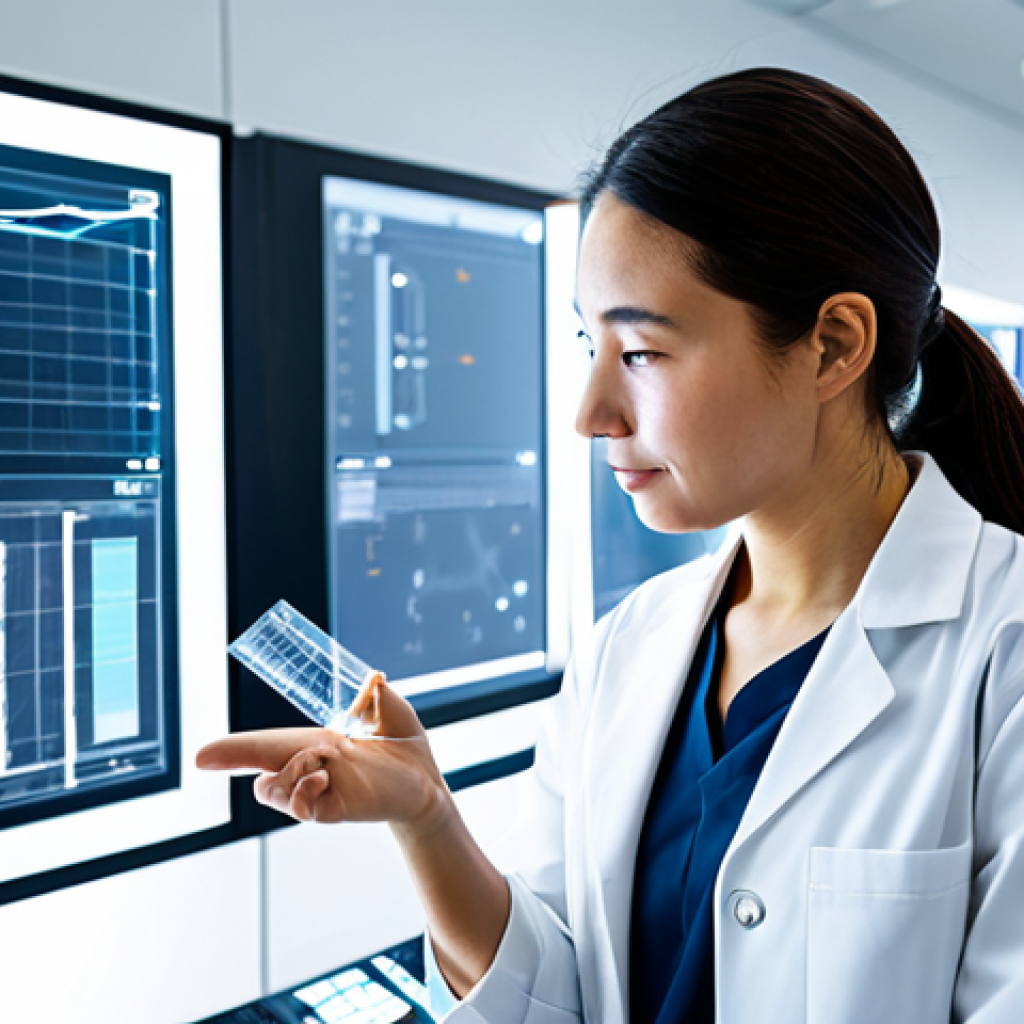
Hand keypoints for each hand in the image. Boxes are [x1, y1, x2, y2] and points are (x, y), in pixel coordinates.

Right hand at [195, 675, 449, 829]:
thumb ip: (378, 693)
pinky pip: (298, 807)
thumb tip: (372, 677)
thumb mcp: (392, 710)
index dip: (232, 751)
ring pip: (270, 787)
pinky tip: (326, 777)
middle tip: (257, 749)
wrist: (429, 783)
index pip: (265, 745)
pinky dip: (303, 790)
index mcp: (317, 741)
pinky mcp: (332, 810)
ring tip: (325, 760)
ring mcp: (318, 791)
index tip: (200, 756)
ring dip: (291, 768)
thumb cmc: (407, 747)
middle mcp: (310, 767)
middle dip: (237, 755)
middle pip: (255, 766)